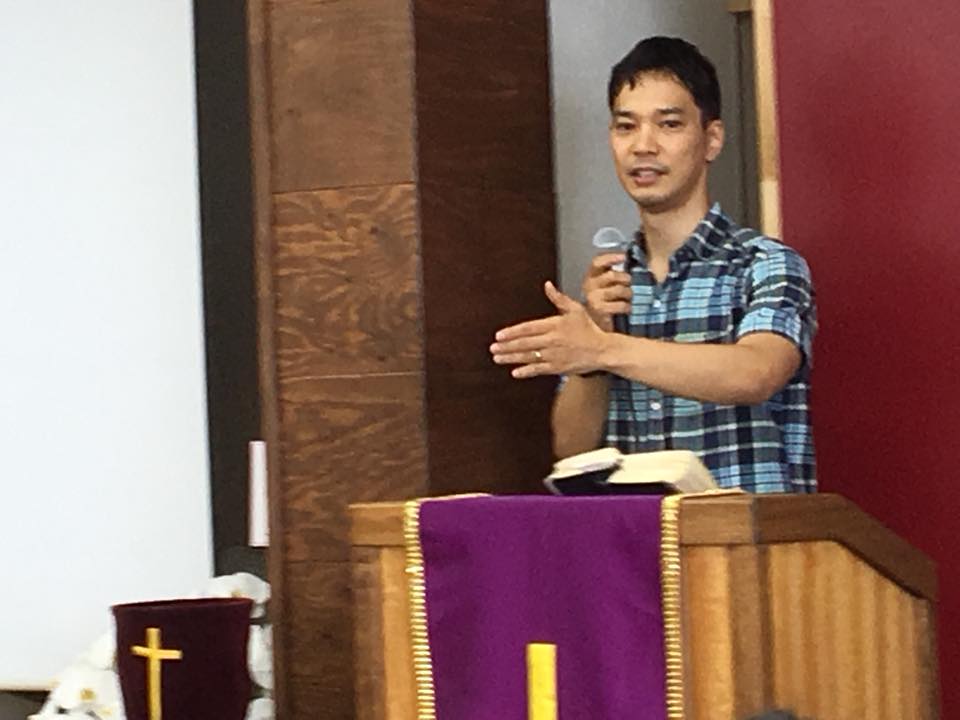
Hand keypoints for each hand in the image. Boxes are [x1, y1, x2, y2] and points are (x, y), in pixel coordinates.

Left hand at [490, 281, 610, 377]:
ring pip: (528, 357)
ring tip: (497, 358)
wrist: (602, 350)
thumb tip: (547, 285)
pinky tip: (515, 372)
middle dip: (507, 346)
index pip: (528, 328)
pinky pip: (539, 370)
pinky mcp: (558, 368)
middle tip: (493, 348)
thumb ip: (558, 298)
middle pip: (524, 343)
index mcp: (554, 325)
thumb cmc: (589, 328)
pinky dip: (526, 371)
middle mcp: (552, 340)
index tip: (499, 335)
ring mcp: (554, 356)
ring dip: (511, 358)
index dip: (512, 332)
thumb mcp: (575, 309)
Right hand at [582, 253, 631, 330]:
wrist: (593, 327)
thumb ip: (611, 275)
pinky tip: (627, 308)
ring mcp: (593, 298)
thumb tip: (629, 263)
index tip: (623, 256)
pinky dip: (627, 306)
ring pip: (619, 289)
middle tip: (629, 283)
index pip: (597, 262)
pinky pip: (621, 304)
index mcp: (590, 277)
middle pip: (611, 275)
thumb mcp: (603, 286)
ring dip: (628, 293)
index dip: (611, 257)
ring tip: (628, 297)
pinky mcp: (600, 310)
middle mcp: (589, 286)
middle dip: (625, 278)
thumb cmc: (602, 303)